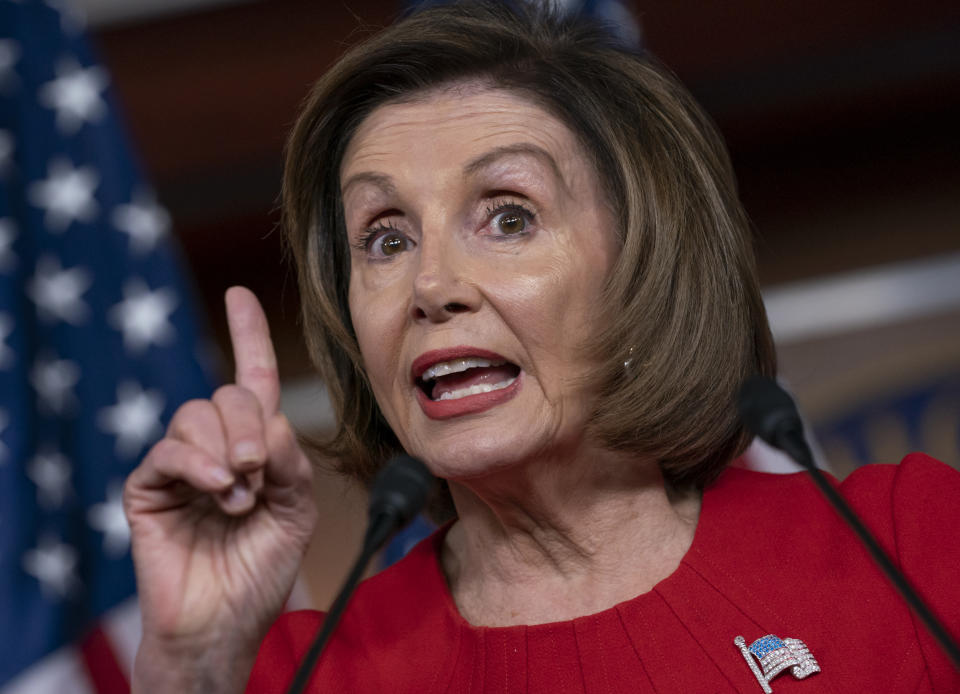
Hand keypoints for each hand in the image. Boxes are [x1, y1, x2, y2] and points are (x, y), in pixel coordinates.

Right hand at [124, 286, 317, 691]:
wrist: (226, 621)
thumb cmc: (262, 569)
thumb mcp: (296, 513)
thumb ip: (291, 464)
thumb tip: (269, 421)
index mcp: (254, 448)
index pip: (251, 379)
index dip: (247, 336)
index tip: (239, 295)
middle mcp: (216, 448)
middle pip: (228, 395)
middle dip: (249, 426)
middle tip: (258, 471)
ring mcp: (181, 466)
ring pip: (196, 415)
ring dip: (227, 450)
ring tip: (239, 494)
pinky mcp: (150, 489)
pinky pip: (167, 451)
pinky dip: (196, 463)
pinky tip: (217, 487)